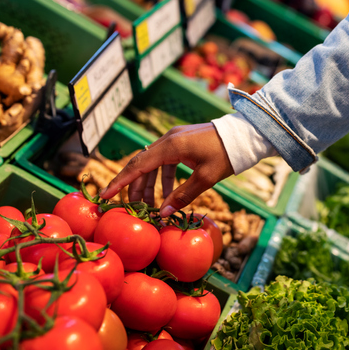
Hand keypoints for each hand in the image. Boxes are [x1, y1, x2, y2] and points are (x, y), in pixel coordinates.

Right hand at [100, 123, 233, 216]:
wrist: (244, 135)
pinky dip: (162, 177)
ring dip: (148, 184)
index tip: (105, 195)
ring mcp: (174, 139)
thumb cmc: (226, 155)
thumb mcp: (206, 179)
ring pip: (152, 163)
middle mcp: (168, 139)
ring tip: (148, 205)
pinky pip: (164, 161)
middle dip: (134, 187)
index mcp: (170, 146)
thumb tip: (164, 214)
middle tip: (131, 208)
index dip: (120, 182)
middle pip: (141, 165)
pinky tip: (166, 194)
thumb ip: (183, 196)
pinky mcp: (182, 141)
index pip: (137, 165)